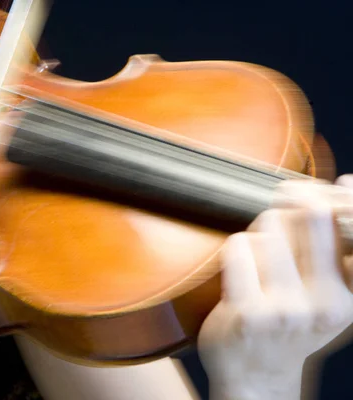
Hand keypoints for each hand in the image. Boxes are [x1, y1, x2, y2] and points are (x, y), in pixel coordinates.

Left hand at [197, 175, 352, 399]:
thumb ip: (335, 245)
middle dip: (287, 210)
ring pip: (269, 228)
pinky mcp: (247, 312)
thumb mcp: (328, 293)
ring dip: (257, 235)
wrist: (256, 378)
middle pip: (307, 216)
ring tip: (257, 261)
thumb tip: (344, 183)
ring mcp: (285, 310)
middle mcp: (325, 304)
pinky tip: (238, 273)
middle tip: (277, 221)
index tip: (336, 187)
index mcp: (349, 296)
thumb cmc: (289, 325)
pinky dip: (235, 250)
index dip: (345, 200)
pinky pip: (239, 247)